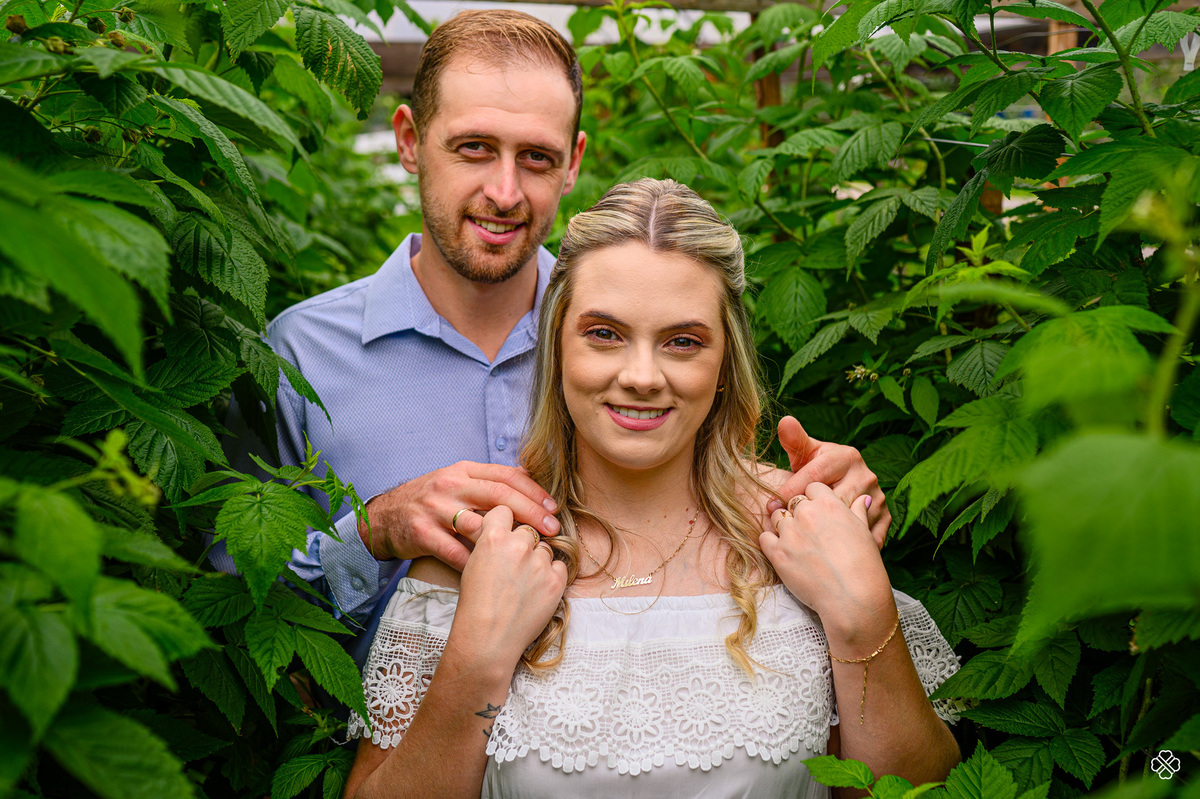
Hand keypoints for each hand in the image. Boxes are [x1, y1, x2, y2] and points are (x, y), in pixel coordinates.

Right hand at [357, 462, 560, 570]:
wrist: (384, 517)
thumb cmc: (430, 501)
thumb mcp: (457, 481)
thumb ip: (487, 480)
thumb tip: (529, 477)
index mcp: (463, 471)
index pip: (505, 475)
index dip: (533, 490)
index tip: (553, 507)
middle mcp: (449, 485)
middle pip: (498, 495)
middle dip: (530, 512)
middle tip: (552, 529)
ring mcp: (434, 509)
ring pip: (478, 524)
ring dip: (507, 541)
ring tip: (529, 552)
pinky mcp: (422, 533)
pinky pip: (455, 552)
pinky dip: (477, 563)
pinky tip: (496, 573)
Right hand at [453, 506, 567, 666]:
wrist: (487, 639)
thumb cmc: (474, 605)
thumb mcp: (472, 564)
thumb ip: (489, 543)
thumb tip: (503, 534)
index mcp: (493, 537)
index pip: (506, 509)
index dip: (505, 521)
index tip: (506, 532)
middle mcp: (519, 545)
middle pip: (528, 530)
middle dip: (523, 543)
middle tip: (514, 564)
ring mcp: (539, 563)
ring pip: (545, 549)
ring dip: (538, 560)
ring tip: (523, 582)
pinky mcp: (556, 581)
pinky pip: (560, 567)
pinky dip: (552, 575)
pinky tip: (537, 589)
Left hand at [759, 484, 893, 644]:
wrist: (852, 597)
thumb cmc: (864, 565)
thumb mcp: (865, 532)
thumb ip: (858, 511)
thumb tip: (862, 499)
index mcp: (829, 504)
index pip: (812, 486)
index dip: (814, 498)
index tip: (817, 512)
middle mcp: (806, 514)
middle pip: (793, 502)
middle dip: (798, 512)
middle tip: (808, 530)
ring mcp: (790, 533)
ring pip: (777, 517)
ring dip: (784, 526)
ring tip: (796, 542)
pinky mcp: (777, 553)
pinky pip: (764, 537)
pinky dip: (771, 542)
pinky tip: (782, 551)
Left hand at [767, 416, 890, 547]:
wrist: (848, 486)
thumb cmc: (819, 469)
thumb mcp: (808, 454)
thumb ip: (795, 441)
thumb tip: (784, 421)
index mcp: (847, 456)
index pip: (814, 477)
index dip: (790, 492)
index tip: (772, 504)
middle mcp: (867, 475)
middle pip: (830, 502)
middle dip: (806, 515)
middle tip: (785, 526)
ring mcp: (878, 498)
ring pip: (845, 522)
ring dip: (824, 534)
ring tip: (802, 540)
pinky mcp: (885, 519)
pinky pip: (862, 538)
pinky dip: (843, 546)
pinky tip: (823, 550)